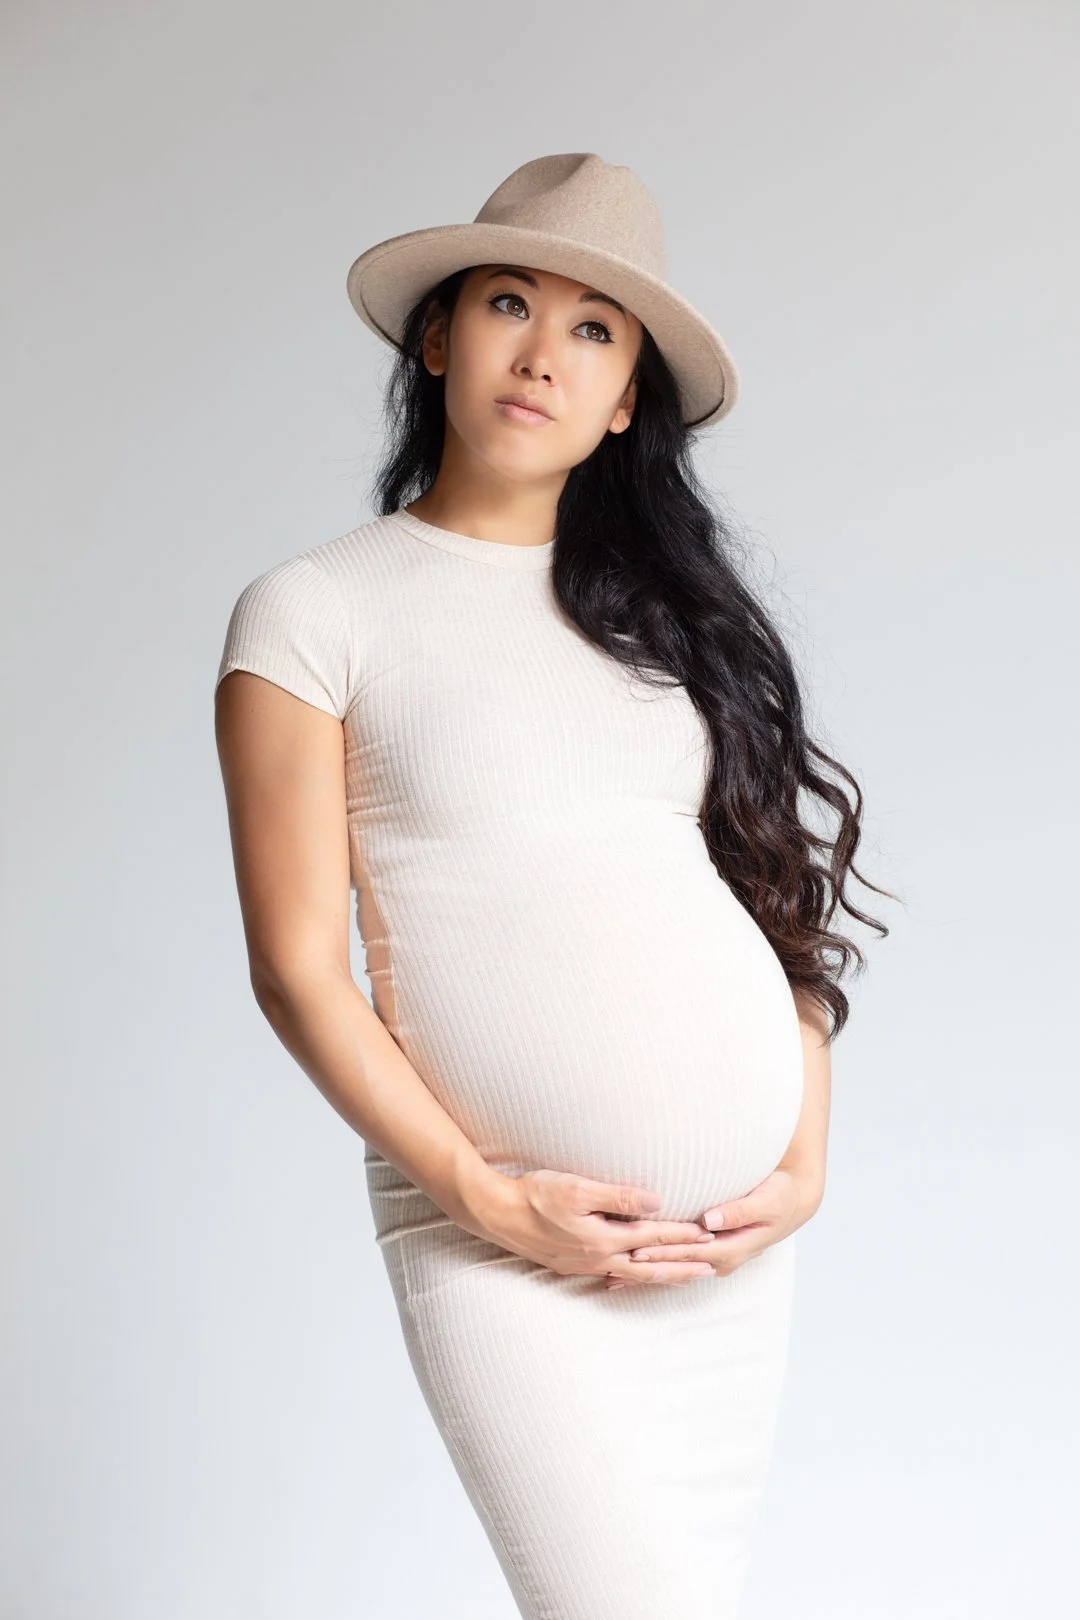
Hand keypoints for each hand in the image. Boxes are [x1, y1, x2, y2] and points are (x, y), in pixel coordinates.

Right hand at [475, 1168, 720, 1286]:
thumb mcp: (578, 1188)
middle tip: (713, 1267)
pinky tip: (641, 1274)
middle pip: (650, 1266)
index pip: (653, 1237)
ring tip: (686, 1275)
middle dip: (682, 1266)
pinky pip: (616, 1275)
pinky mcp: (574, 1265)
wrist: (498, 1214)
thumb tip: (657, 1202)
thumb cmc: (536, 1195)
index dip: (682, 1236)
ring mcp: (586, 1266)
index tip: (709, 1235)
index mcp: (603, 1239)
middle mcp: (598, 1258)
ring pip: (634, 1274)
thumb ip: (619, 1197)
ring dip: (663, 1274)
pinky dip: (637, 1276)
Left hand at [603, 1166, 822, 1289]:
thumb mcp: (766, 1200)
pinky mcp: (709, 1252)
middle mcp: (721, 1260)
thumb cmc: (779, 1196)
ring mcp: (715, 1259)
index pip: (690, 1253)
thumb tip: (710, 1221)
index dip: (663, 1252)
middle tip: (613, 1267)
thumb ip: (738, 1210)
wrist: (792, 1203)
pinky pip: (679, 1263)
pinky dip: (656, 1267)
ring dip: (646, 1273)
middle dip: (645, 1267)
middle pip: (677, 1265)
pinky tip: (631, 1269)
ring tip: (612, 1277)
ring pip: (675, 1269)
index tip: (636, 1249)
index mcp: (733, 1249)